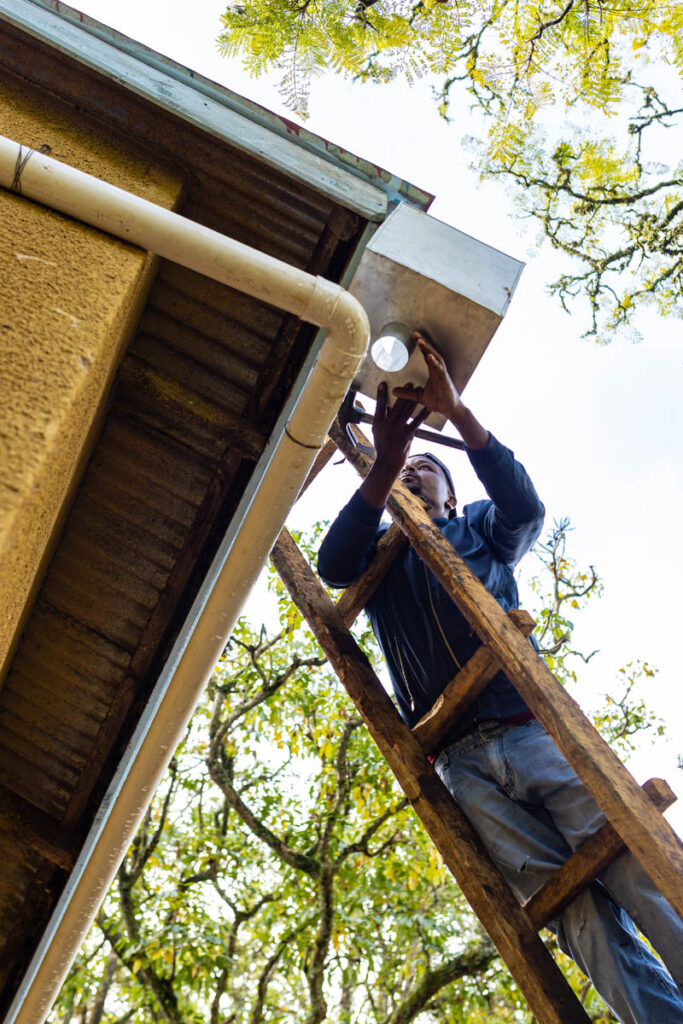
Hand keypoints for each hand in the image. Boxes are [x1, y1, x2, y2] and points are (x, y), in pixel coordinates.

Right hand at [358, 381, 428, 508]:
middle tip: (408, 383)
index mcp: (378, 424)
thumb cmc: (382, 446)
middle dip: (403, 394)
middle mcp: (387, 426)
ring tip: (417, 390)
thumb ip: (382, 421)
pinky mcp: (407, 436)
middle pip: (396, 407)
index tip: (383, 383)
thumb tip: (386, 409)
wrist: (388, 462)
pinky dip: (422, 415)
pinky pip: (416, 423)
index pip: (379, 407)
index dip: (381, 395)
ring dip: (413, 400)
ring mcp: (397, 431)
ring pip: (406, 412)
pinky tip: (428, 408)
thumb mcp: (377, 433)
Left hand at [392, 332, 462, 421]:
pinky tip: (430, 357)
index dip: (421, 347)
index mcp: (433, 372)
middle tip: (415, 335)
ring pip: (436, 358)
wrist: (450, 410)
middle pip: (431, 353)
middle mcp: (438, 370)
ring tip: (421, 342)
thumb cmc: (438, 401)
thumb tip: (394, 391)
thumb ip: (407, 393)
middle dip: (424, 344)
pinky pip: (440, 370)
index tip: (414, 337)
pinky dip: (435, 363)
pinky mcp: (445, 381)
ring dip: (429, 350)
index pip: (427, 356)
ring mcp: (442, 375)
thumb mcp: (419, 396)